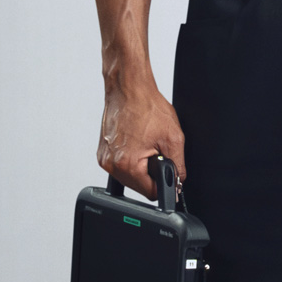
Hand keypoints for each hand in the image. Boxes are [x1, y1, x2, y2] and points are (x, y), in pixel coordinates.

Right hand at [99, 75, 185, 190]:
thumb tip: (179, 182)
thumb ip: (178, 166)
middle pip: (138, 186)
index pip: (151, 193)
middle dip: (150, 173)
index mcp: (127, 164)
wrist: (129, 88)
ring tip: (145, 144)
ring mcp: (105, 158)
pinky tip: (136, 142)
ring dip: (140, 166)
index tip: (167, 172)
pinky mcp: (103, 151)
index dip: (163, 184)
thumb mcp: (173, 138)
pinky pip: (120, 164)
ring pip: (129, 176)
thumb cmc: (146, 106)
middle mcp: (111, 164)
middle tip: (155, 150)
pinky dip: (130, 158)